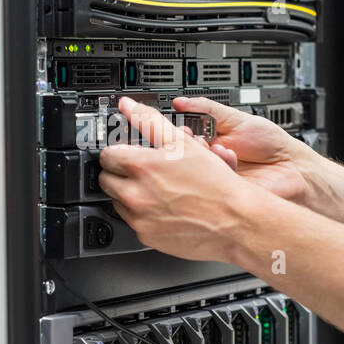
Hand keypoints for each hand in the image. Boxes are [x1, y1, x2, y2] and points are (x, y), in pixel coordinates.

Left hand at [97, 96, 269, 262]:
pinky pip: (133, 222)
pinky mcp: (146, 236)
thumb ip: (150, 121)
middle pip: (106, 179)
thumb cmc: (216, 184)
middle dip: (120, 172)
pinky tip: (163, 206)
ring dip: (130, 193)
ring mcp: (140, 219)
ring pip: (118, 202)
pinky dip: (143, 214)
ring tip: (157, 188)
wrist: (236, 221)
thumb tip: (129, 106)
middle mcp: (135, 195)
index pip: (106, 155)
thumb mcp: (184, 143)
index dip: (118, 150)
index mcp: (140, 167)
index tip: (127, 151)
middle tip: (142, 169)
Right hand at [172, 95, 314, 203]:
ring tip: (219, 148)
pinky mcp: (222, 194)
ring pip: (196, 169)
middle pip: (185, 156)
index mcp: (209, 143)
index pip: (182, 139)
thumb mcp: (237, 119)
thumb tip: (181, 102)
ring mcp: (215, 179)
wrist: (293, 168)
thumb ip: (208, 110)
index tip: (181, 127)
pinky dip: (219, 167)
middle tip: (196, 138)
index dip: (179, 133)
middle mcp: (209, 162)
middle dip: (189, 145)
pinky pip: (210, 183)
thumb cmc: (270, 145)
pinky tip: (230, 159)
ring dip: (205, 155)